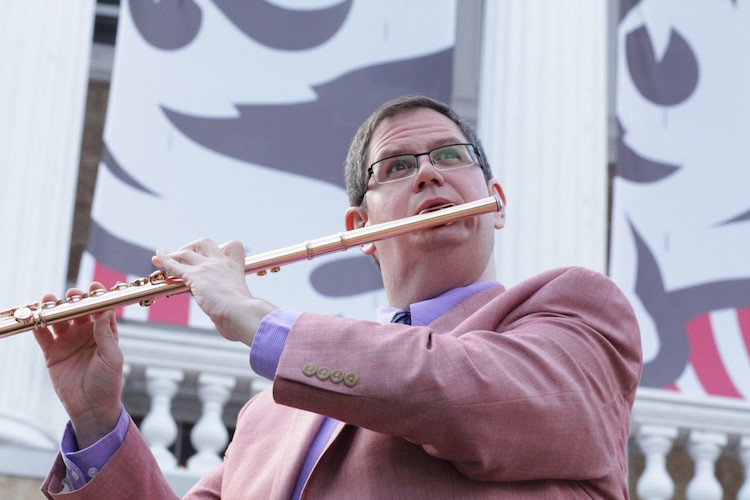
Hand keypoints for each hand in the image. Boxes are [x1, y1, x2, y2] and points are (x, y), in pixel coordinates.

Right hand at [32, 283, 122, 448]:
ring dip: (54, 308)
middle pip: (78, 310)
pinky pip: (43, 336)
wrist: (91, 408)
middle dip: (74, 300)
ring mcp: (68, 341)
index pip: (100, 309)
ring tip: (48, 301)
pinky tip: (35, 319)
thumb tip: (105, 310)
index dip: (97, 296)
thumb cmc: (108, 382)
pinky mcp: (52, 353)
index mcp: (104, 332)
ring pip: (59, 319)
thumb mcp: (112, 357)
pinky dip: (38, 326)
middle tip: (71, 295)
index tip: (93, 287)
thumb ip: (106, 334)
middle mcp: (86, 333)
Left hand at [153, 239, 275, 345]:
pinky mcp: (195, 275)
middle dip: (191, 247)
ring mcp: (208, 267)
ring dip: (173, 254)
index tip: (214, 256)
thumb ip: (230, 309)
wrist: (243, 314)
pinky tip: (158, 259)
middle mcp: (222, 263)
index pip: (233, 247)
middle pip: (205, 243)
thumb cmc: (245, 317)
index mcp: (236, 269)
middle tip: (183, 256)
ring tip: (160, 258)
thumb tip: (224, 322)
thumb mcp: (241, 307)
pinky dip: (165, 260)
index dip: (222, 248)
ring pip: (186, 252)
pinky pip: (175, 265)